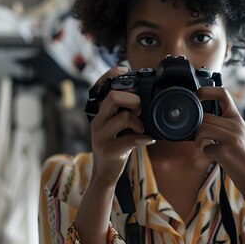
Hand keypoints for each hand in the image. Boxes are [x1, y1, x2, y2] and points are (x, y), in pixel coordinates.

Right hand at [89, 67, 154, 189]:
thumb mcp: (117, 127)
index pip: (100, 86)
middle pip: (112, 97)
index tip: (124, 70)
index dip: (111, 75)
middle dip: (133, 99)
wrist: (105, 173)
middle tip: (140, 110)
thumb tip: (144, 99)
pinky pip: (129, 140)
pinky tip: (147, 140)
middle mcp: (97, 121)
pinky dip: (142, 138)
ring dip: (139, 122)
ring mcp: (101, 136)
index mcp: (100, 113)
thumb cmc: (116, 146)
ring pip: (123, 117)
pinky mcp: (108, 150)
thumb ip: (125, 112)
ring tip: (142, 129)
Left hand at [194, 87, 244, 199]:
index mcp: (238, 118)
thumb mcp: (242, 135)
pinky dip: (207, 153)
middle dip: (196, 125)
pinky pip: (206, 148)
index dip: (206, 91)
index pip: (223, 94)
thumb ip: (227, 125)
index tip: (196, 95)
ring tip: (202, 144)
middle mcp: (236, 125)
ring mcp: (231, 138)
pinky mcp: (225, 152)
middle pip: (205, 116)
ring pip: (202, 128)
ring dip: (198, 138)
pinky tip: (215, 157)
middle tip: (197, 135)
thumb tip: (204, 119)